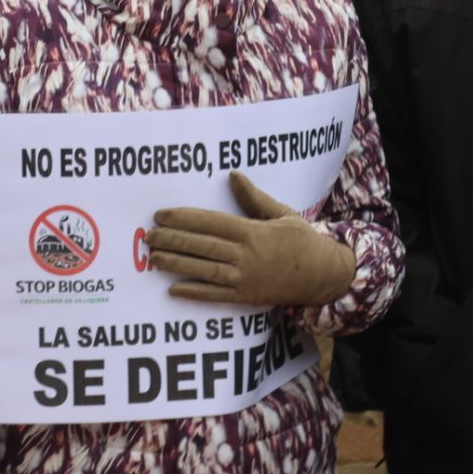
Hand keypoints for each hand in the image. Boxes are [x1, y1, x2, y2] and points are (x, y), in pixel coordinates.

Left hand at [146, 171, 355, 306]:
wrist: (324, 275)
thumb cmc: (301, 240)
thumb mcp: (280, 213)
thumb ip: (253, 198)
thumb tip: (233, 175)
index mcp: (252, 231)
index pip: (209, 222)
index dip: (182, 218)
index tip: (160, 215)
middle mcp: (245, 255)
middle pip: (201, 246)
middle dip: (172, 240)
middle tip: (148, 235)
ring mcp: (245, 279)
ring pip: (203, 270)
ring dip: (176, 265)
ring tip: (153, 258)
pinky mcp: (246, 297)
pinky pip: (215, 296)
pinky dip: (193, 293)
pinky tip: (172, 290)